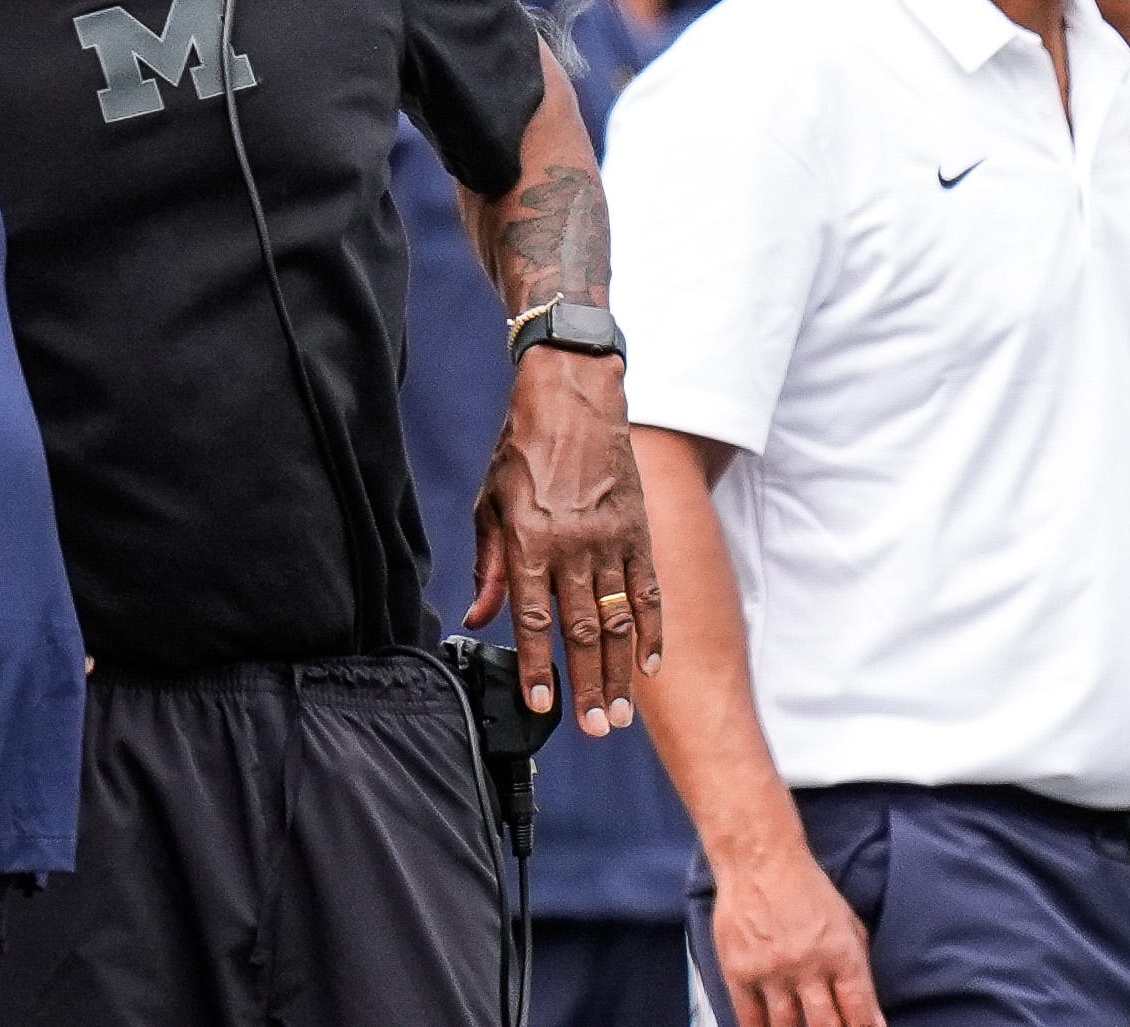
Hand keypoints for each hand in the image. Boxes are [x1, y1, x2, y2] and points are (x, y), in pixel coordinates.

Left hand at [472, 347, 661, 736]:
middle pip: (580, 631)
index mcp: (528, 540)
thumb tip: (478, 616)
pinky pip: (648, 592)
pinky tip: (649, 665)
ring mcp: (610, 540)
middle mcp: (572, 545)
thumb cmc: (522, 451)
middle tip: (594, 729)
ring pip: (616, 620)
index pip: (532, 618)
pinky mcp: (638, 532)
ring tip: (619, 714)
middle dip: (586, 686)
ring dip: (618, 672)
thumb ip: (488, 565)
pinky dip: (652, 631)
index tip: (541, 704)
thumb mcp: (489, 504)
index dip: (537, 665)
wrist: (574, 399)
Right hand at [710, 842, 883, 1026]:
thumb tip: (871, 1016)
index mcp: (842, 955)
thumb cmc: (808, 889)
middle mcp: (808, 967)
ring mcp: (771, 970)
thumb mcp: (849, 924)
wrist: (759, 859)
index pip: (861, 1014)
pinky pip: (749, 1018)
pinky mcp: (739, 970)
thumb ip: (859, 970)